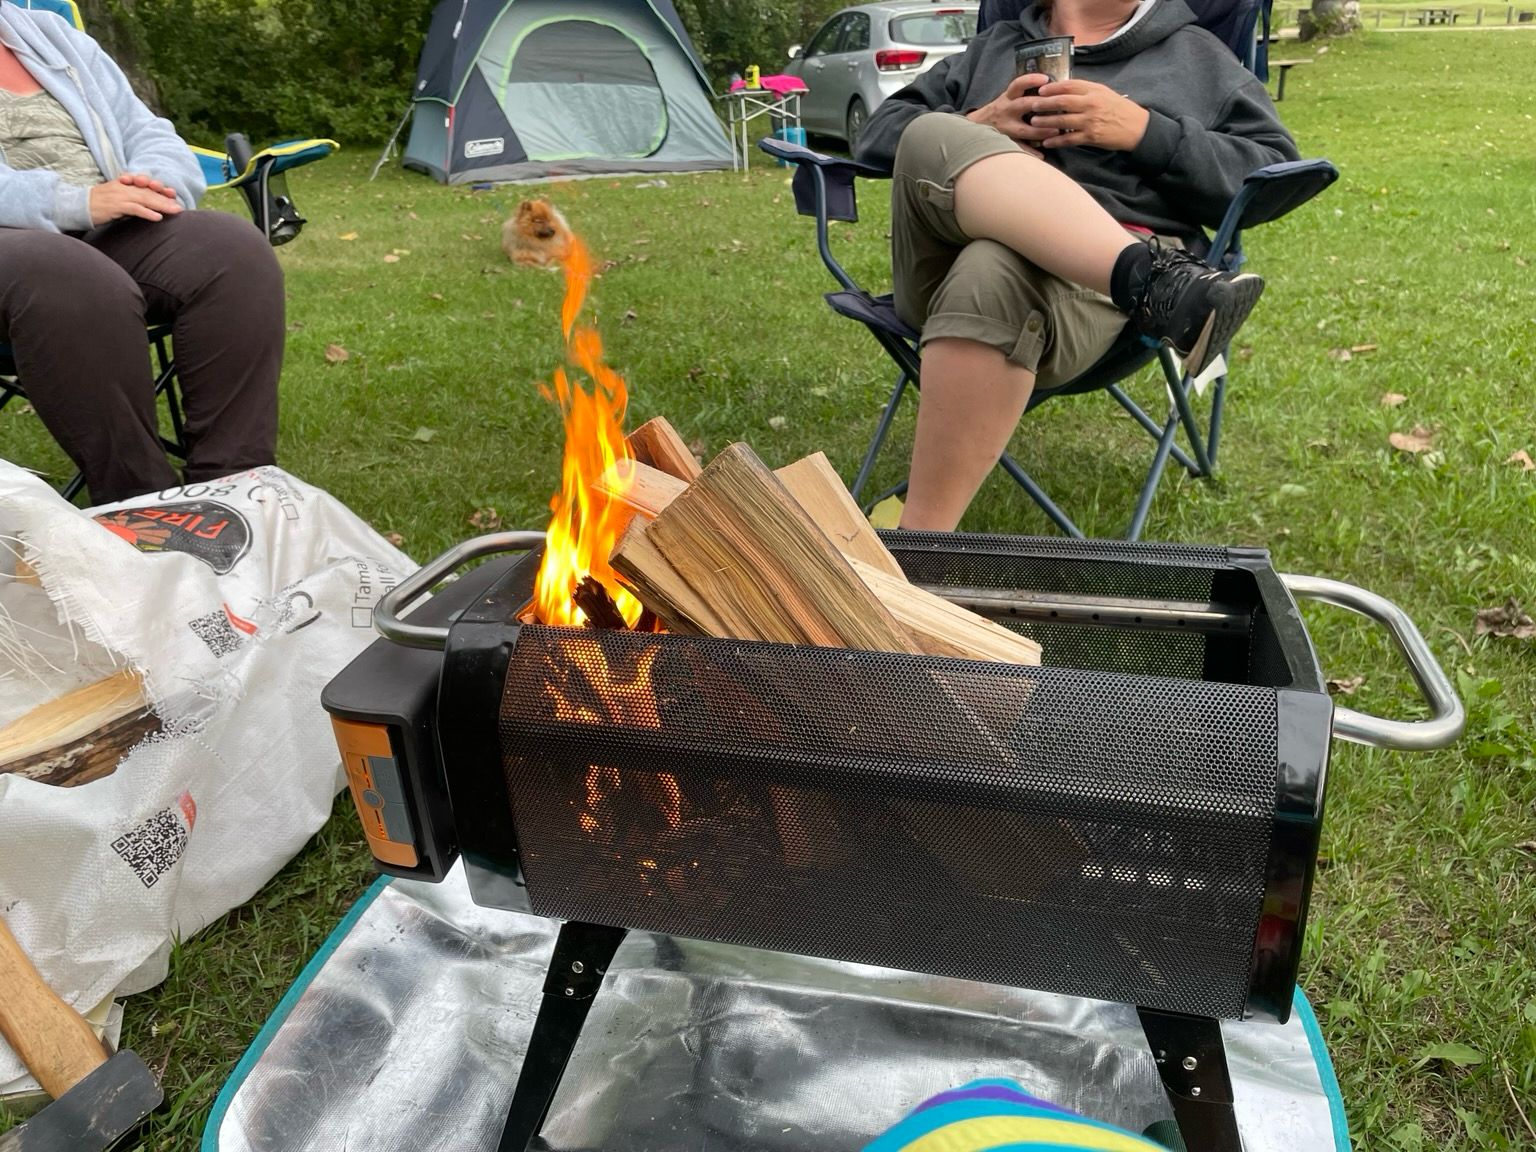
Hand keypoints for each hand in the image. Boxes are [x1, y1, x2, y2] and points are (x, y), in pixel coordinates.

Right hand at [88, 174, 181, 224]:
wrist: (79, 206)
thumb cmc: (99, 204)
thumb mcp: (117, 198)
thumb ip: (132, 199)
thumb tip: (149, 206)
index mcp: (124, 183)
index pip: (145, 184)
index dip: (160, 188)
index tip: (172, 193)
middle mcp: (124, 187)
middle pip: (148, 192)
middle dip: (165, 198)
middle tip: (179, 206)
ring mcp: (119, 195)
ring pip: (145, 199)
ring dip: (161, 205)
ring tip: (175, 211)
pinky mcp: (115, 206)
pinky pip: (134, 208)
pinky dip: (146, 212)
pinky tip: (157, 217)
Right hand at [966, 74, 1054, 156]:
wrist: (974, 128)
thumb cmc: (997, 112)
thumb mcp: (1007, 99)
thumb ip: (1023, 95)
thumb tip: (1049, 89)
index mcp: (1007, 98)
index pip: (1018, 84)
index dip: (1031, 80)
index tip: (1046, 79)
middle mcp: (1005, 111)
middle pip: (1023, 105)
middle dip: (1041, 105)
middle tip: (1059, 107)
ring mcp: (1004, 128)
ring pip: (1023, 129)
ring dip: (1040, 131)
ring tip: (1056, 133)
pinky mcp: (1003, 142)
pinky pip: (1018, 148)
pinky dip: (1030, 153)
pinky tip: (1041, 156)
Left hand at [1025, 80, 1149, 152]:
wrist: (1136, 127)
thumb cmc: (1119, 108)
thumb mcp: (1104, 93)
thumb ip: (1086, 90)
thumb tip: (1064, 88)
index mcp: (1094, 91)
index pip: (1069, 85)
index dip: (1052, 87)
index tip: (1040, 90)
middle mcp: (1091, 104)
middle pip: (1062, 102)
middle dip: (1044, 104)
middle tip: (1031, 105)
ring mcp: (1090, 121)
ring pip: (1062, 121)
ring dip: (1045, 122)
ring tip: (1033, 122)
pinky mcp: (1091, 137)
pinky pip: (1069, 139)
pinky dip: (1056, 141)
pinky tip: (1046, 142)